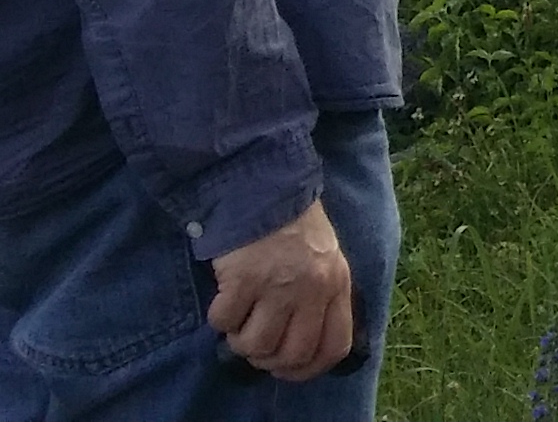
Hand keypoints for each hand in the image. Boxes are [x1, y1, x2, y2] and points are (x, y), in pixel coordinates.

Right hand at [207, 202, 355, 381]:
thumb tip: (303, 344)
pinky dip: (220, 319)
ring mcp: (277, 285)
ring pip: (256, 345)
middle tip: (255, 343)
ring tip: (240, 321)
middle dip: (268, 359)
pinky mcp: (243, 278)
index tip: (287, 368)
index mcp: (337, 285)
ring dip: (241, 341)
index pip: (334, 347)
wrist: (265, 188)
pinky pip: (225, 322)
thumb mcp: (327, 259)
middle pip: (291, 354)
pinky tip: (226, 298)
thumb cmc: (295, 226)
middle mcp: (311, 289)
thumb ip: (322, 297)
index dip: (308, 368)